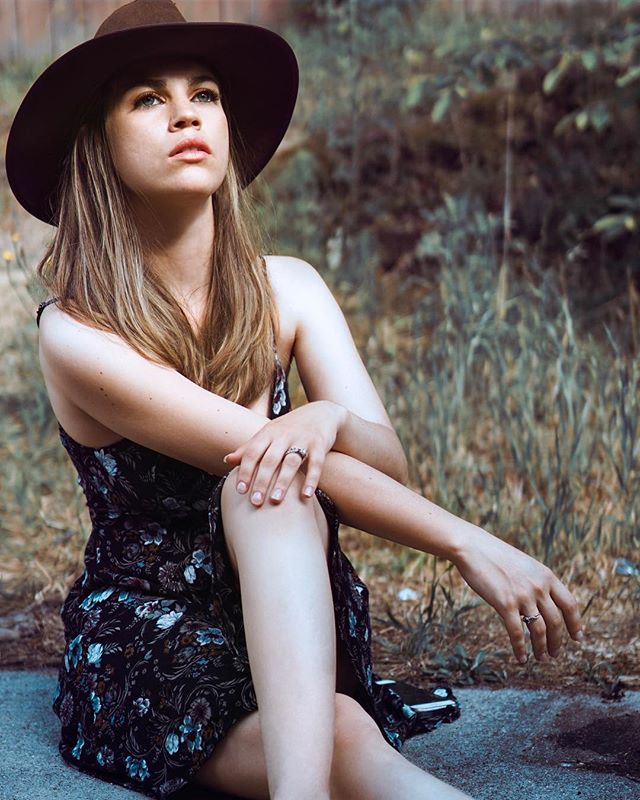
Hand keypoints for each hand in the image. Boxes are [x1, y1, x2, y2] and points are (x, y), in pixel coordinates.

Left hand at [223, 401, 347, 506]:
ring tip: (276, 500)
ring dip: (283, 482)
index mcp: (268, 433)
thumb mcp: (268, 434)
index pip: (252, 452)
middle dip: (261, 481)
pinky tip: (306, 495)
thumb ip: (249, 448)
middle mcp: (284, 435)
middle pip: (270, 460)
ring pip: (291, 462)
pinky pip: (316, 463)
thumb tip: (227, 460)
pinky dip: (311, 479)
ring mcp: (302, 439)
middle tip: (255, 502)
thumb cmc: (288, 429)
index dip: (245, 471)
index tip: (240, 491)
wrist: (320, 413)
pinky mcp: (319, 445)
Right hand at [451, 526, 583, 663]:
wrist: (472, 547)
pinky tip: (521, 658)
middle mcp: (539, 587)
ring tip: (541, 658)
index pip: (570, 605)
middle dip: (557, 642)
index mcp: (546, 576)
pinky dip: (521, 649)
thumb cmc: (494, 555)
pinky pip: (517, 633)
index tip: (577, 638)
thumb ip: (536, 581)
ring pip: (540, 631)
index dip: (575, 624)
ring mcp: (523, 596)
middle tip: (555, 653)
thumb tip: (543, 601)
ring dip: (542, 648)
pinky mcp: (505, 604)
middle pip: (556, 622)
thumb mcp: (524, 565)